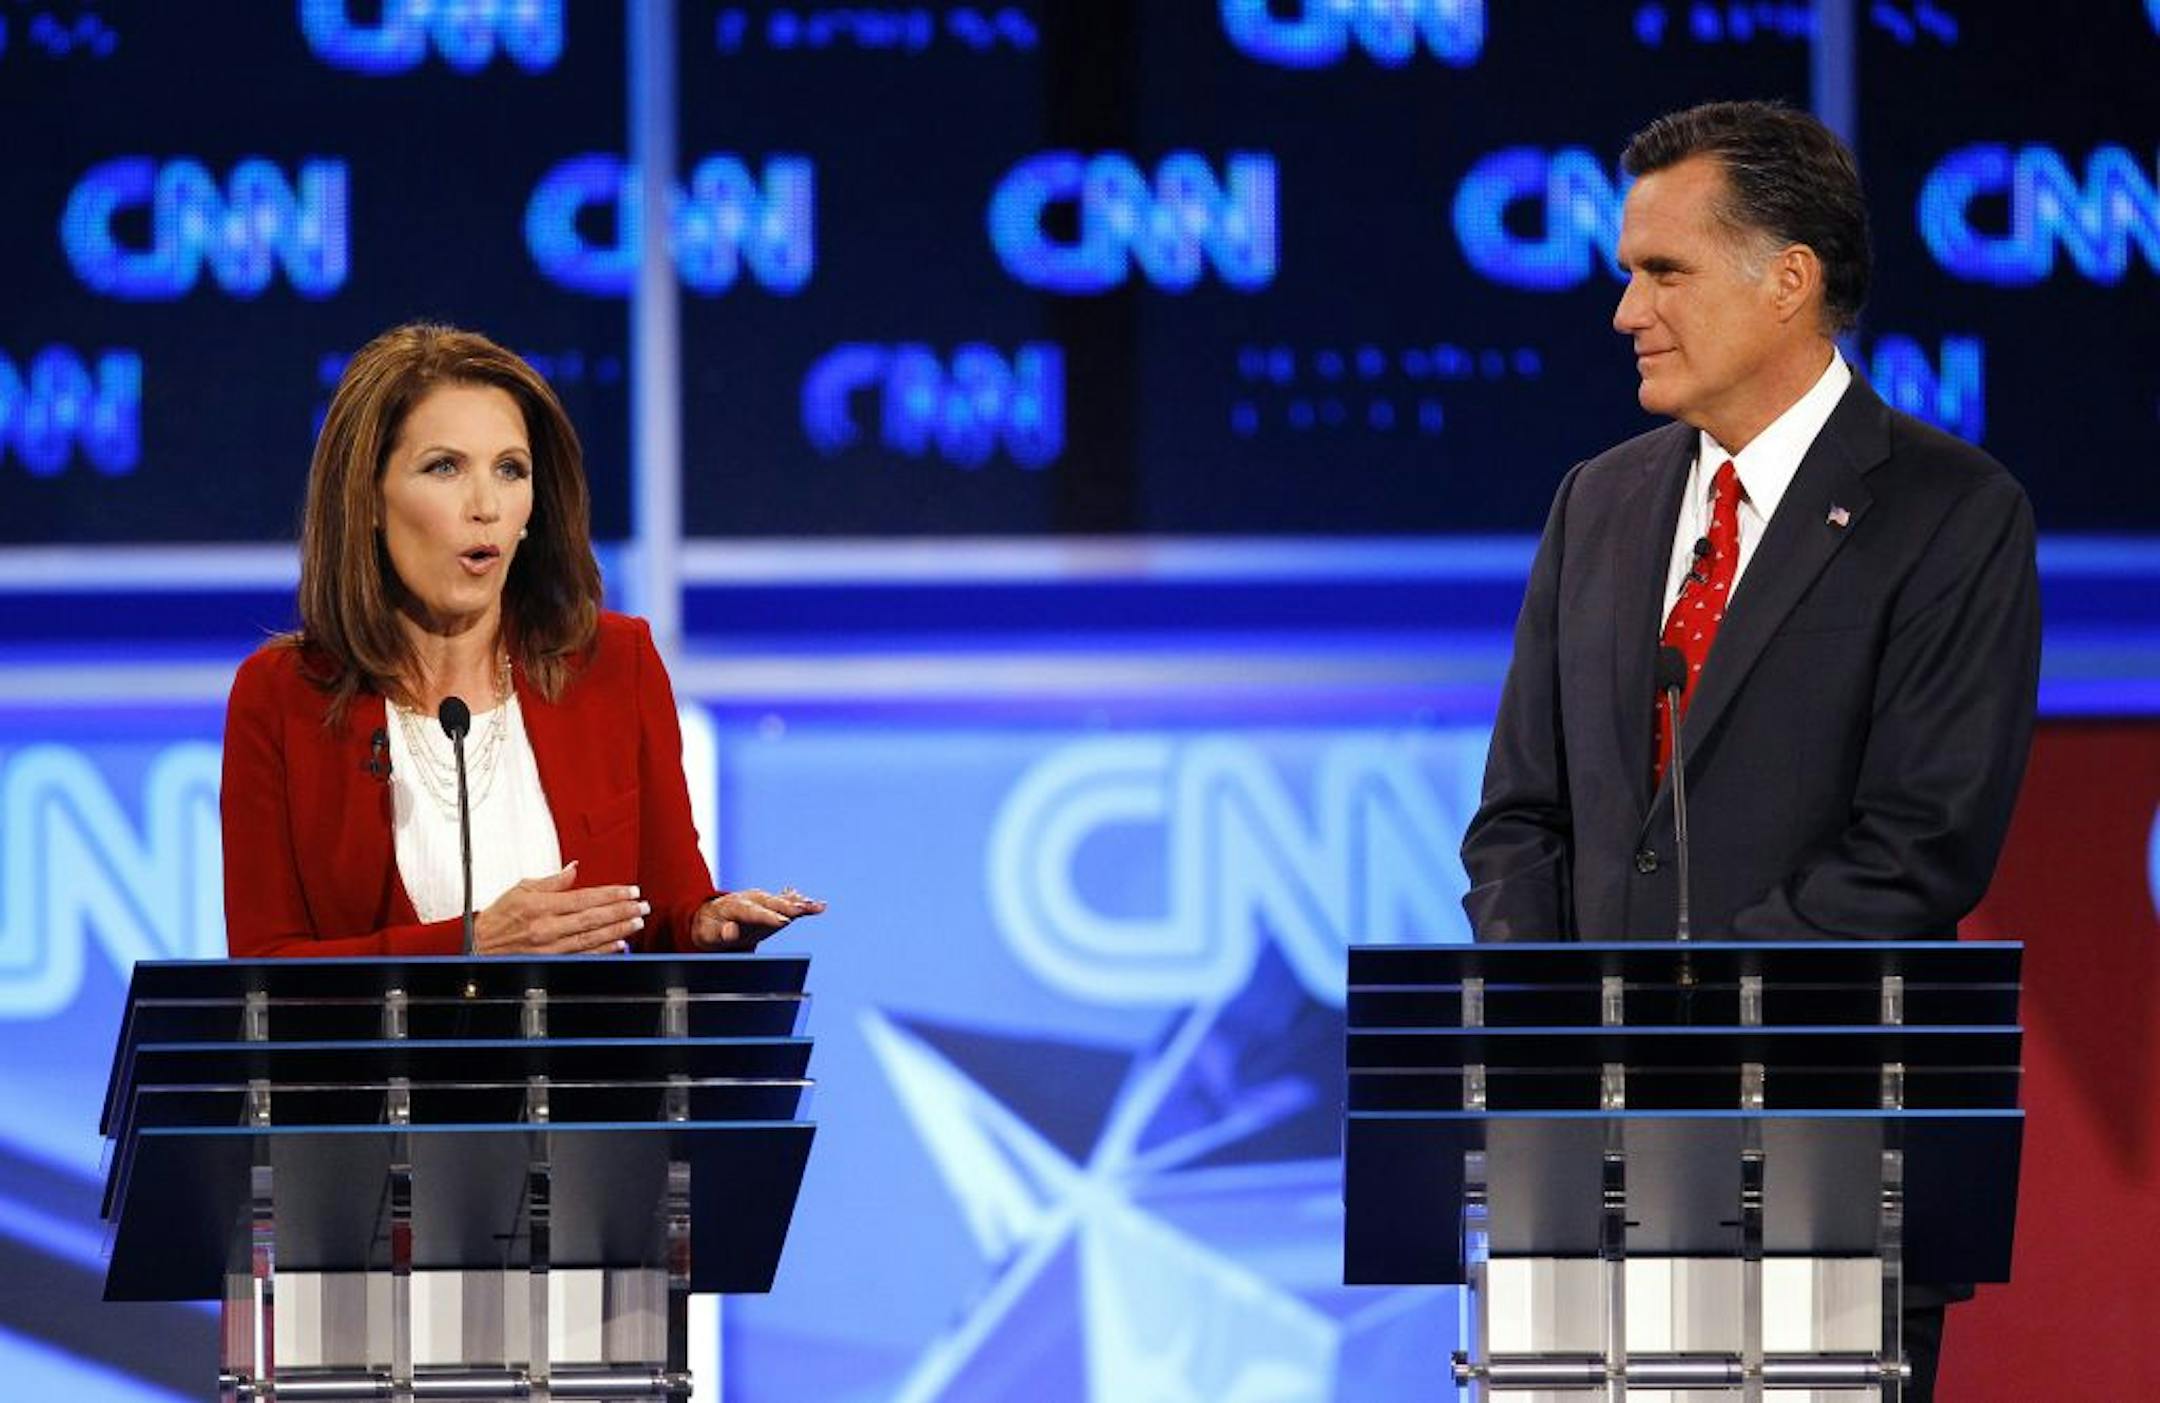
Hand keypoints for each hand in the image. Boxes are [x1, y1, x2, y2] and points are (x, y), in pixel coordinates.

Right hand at [472, 861, 647, 954]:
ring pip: (592, 937)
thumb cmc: (497, 918)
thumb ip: (552, 880)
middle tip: (642, 906)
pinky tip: (619, 944)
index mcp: (542, 906)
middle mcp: (548, 928)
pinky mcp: (552, 960)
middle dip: (622, 911)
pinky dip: (604, 950)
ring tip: (636, 922)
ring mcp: (551, 947)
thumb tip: (574, 868)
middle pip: (593, 918)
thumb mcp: (521, 889)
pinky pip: (583, 955)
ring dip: (618, 930)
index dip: (611, 894)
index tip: (630, 890)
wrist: (478, 946)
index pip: (585, 898)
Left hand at [692, 887, 825, 950]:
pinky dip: (803, 904)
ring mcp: (762, 900)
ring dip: (800, 904)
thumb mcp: (708, 934)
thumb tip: (730, 931)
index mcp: (733, 906)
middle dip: (787, 907)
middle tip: (801, 911)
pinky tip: (819, 906)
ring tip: (816, 906)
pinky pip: (789, 902)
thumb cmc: (709, 928)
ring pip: (782, 901)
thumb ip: (720, 933)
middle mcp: (751, 899)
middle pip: (771, 903)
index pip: (752, 911)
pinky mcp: (772, 905)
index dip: (768, 916)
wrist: (713, 917)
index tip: (783, 921)